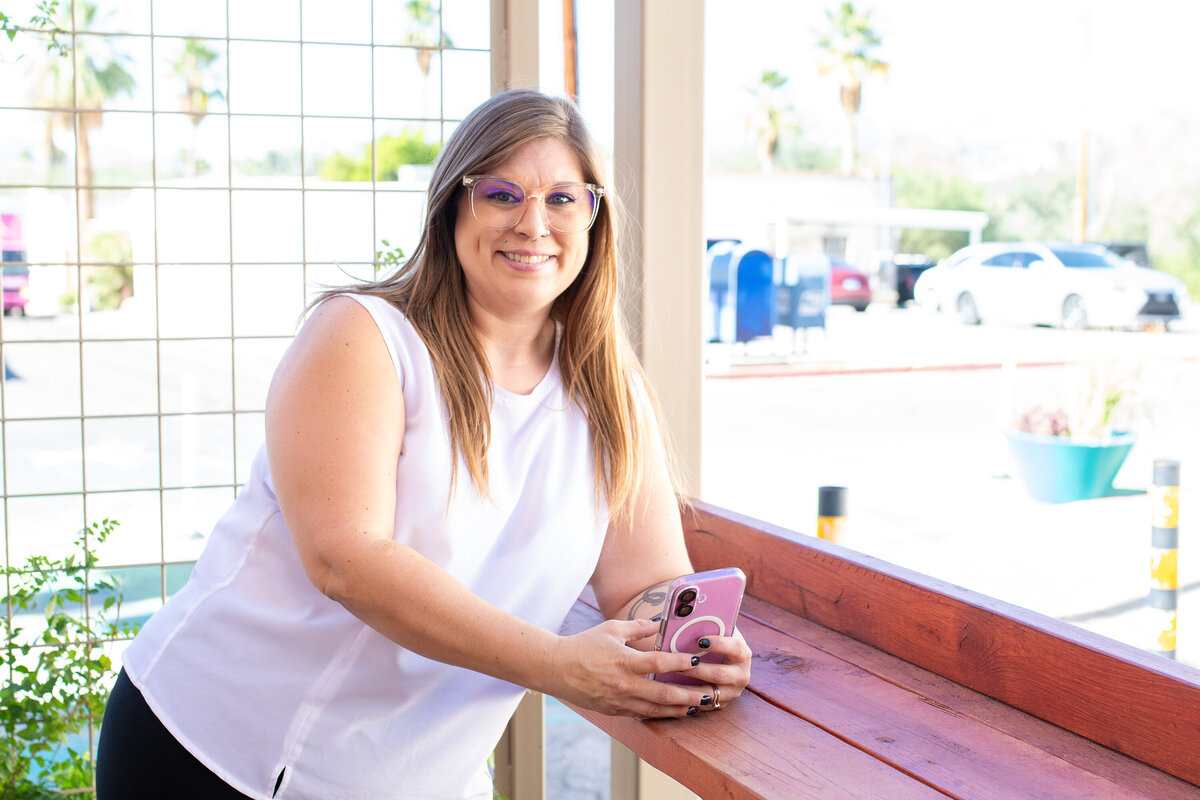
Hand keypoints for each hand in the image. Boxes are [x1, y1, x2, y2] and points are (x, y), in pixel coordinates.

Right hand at [547, 619, 719, 717]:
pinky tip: (673, 711)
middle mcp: (624, 684)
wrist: (556, 669)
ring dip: (680, 709)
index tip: (699, 661)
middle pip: (664, 693)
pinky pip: (642, 714)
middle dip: (690, 695)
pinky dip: (661, 713)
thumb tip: (659, 623)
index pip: (659, 663)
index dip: (681, 662)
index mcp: (624, 661)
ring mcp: (619, 700)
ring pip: (656, 709)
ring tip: (698, 706)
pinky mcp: (614, 711)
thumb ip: (638, 627)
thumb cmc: (583, 645)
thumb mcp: (611, 629)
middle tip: (710, 694)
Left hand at [674, 628, 751, 712]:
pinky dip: (686, 699)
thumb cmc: (714, 640)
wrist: (721, 658)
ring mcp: (732, 692)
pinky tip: (672, 693)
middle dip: (696, 669)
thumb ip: (706, 627)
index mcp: (742, 653)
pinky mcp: (720, 704)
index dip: (719, 644)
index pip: (736, 648)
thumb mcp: (716, 632)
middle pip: (719, 674)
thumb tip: (686, 617)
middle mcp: (741, 674)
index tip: (700, 640)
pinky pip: (702, 706)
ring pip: (708, 693)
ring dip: (688, 686)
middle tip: (677, 662)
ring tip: (670, 679)